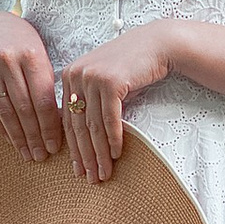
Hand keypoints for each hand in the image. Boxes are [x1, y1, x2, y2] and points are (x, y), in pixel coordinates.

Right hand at [0, 11, 62, 163]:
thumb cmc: (24, 45)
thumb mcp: (40, 54)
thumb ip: (49, 83)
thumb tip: (65, 123)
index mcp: (32, 55)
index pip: (43, 99)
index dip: (50, 126)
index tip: (56, 146)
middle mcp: (8, 60)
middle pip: (24, 108)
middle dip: (35, 136)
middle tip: (42, 156)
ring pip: (5, 111)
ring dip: (17, 137)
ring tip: (27, 154)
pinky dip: (0, 127)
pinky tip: (10, 140)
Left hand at [59, 24, 174, 184]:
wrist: (157, 45)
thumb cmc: (131, 67)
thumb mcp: (103, 82)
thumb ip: (89, 102)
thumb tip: (81, 140)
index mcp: (69, 76)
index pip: (67, 120)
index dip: (73, 148)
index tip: (79, 169)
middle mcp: (75, 75)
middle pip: (78, 125)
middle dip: (85, 156)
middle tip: (91, 178)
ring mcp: (91, 77)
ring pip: (93, 125)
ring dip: (99, 154)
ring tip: (104, 173)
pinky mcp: (110, 81)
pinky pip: (109, 119)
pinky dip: (113, 139)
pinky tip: (117, 155)